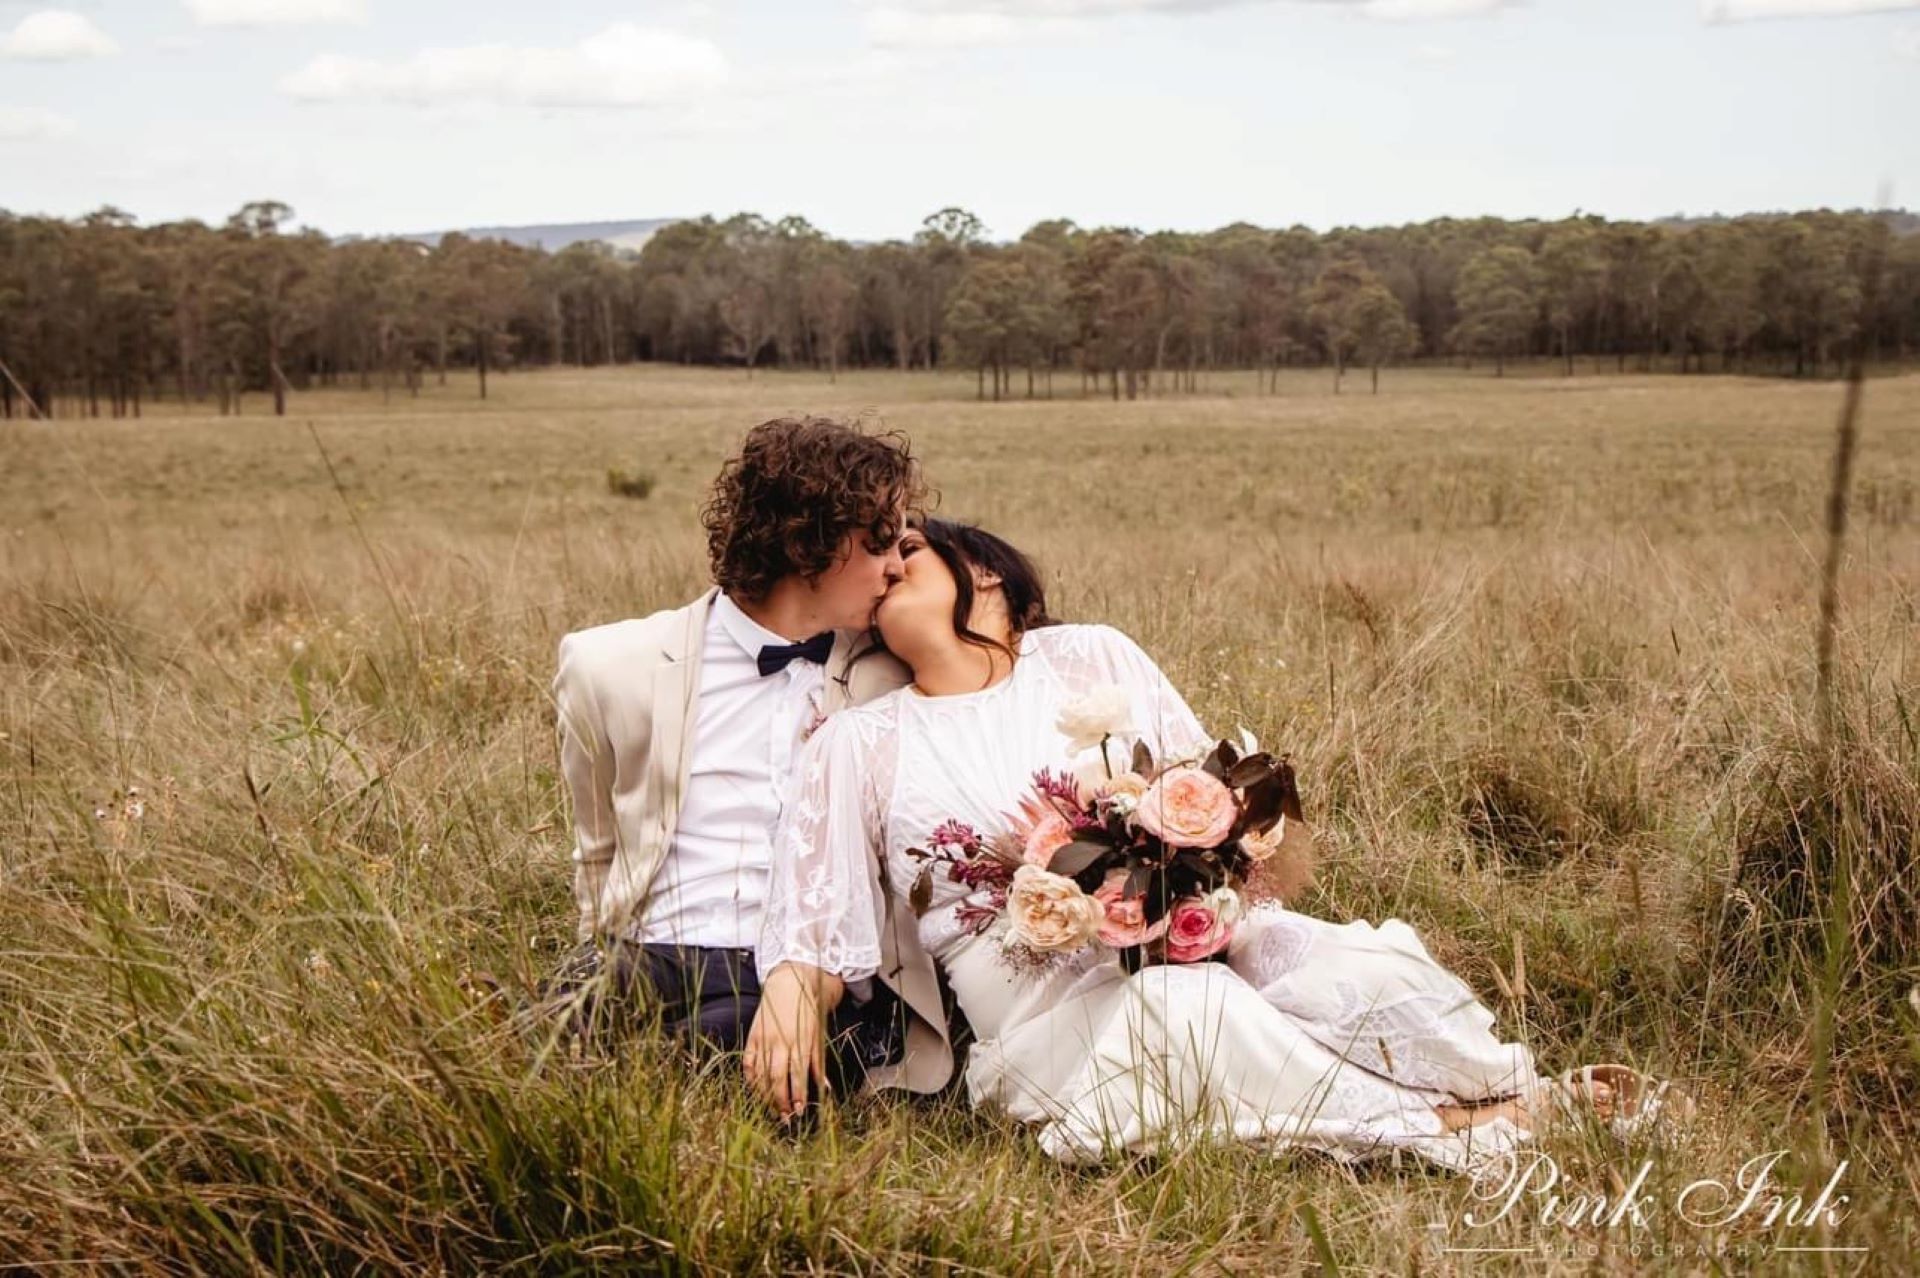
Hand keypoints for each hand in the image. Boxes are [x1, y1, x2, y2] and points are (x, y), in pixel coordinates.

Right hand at [744, 962, 842, 1119]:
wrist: (789, 983)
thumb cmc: (807, 1010)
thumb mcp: (818, 1033)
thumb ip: (818, 1061)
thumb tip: (824, 1087)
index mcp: (800, 1040)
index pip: (797, 1074)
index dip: (798, 1094)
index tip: (800, 1111)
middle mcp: (780, 1041)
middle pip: (778, 1078)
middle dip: (782, 1101)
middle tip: (786, 1118)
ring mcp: (763, 1039)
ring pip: (761, 1074)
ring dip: (766, 1095)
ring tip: (772, 1110)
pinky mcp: (752, 1037)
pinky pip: (748, 1063)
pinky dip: (751, 1079)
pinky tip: (757, 1091)